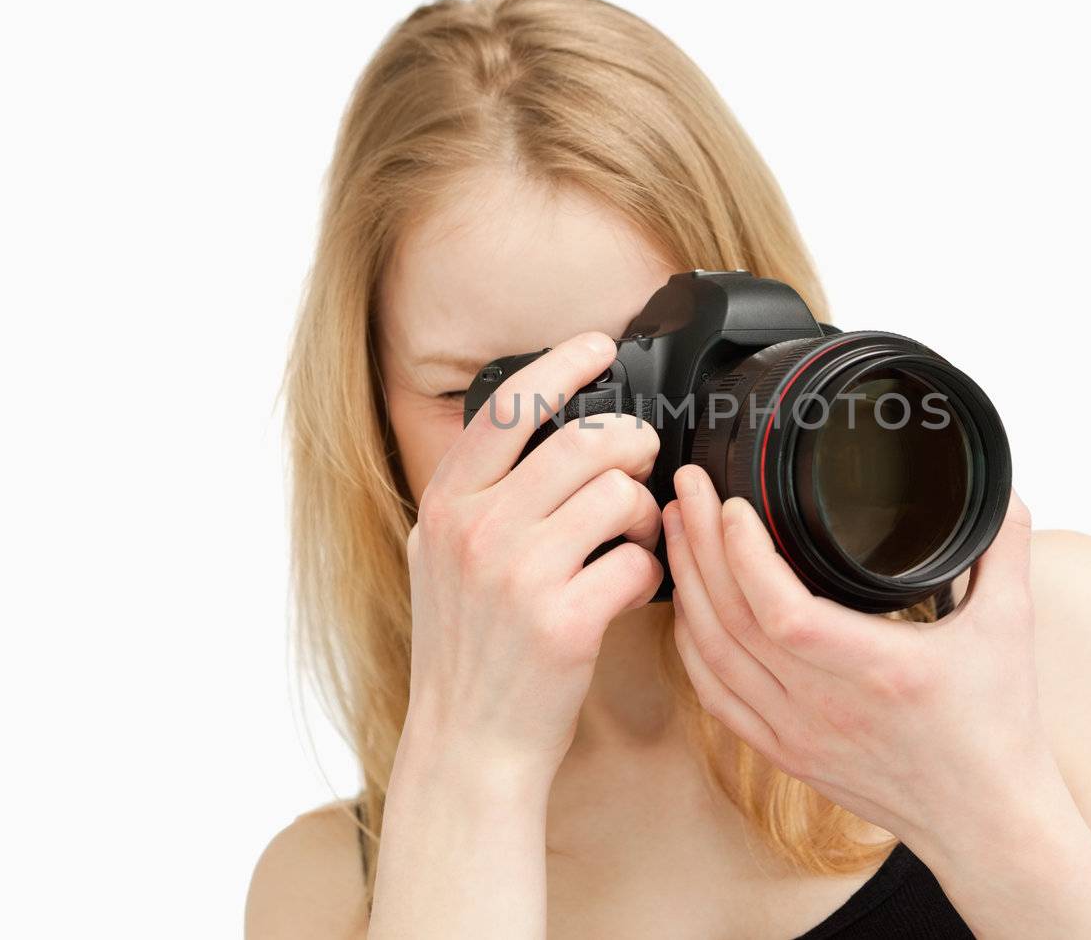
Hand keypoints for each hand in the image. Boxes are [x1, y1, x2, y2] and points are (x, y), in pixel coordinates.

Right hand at [398, 331, 664, 782]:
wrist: (468, 743)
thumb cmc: (468, 649)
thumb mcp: (442, 558)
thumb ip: (478, 494)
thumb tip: (537, 427)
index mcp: (445, 506)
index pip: (506, 409)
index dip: (560, 367)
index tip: (597, 347)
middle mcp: (475, 531)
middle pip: (583, 441)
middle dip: (631, 443)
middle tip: (641, 463)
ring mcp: (517, 576)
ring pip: (619, 493)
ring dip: (646, 511)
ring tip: (636, 536)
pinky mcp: (564, 622)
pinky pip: (638, 559)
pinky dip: (648, 569)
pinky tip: (629, 588)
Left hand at [664, 463, 1051, 851]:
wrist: (985, 821)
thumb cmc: (998, 728)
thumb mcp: (1011, 627)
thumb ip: (1002, 549)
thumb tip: (1001, 489)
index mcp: (882, 671)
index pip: (785, 613)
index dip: (746, 555)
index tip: (733, 505)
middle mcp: (829, 708)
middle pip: (734, 620)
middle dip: (700, 545)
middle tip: (688, 488)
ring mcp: (798, 735)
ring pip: (714, 654)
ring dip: (687, 585)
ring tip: (677, 526)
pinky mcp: (785, 754)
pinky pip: (716, 695)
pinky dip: (691, 644)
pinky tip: (686, 603)